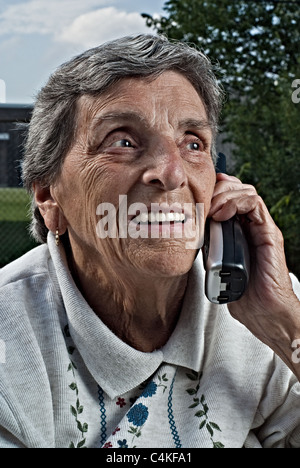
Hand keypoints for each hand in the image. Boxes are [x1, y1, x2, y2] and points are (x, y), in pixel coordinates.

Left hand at [208, 173, 299, 376]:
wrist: (263, 313)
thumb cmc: (240, 293)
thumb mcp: (214, 264)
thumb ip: (207, 247)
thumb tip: (186, 236)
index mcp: (237, 229)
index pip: (226, 197)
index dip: (211, 191)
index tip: (193, 196)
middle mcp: (250, 225)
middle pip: (235, 189)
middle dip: (215, 189)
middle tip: (200, 202)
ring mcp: (260, 227)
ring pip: (245, 192)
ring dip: (223, 194)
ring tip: (209, 210)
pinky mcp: (268, 233)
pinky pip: (255, 204)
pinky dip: (237, 202)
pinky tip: (221, 214)